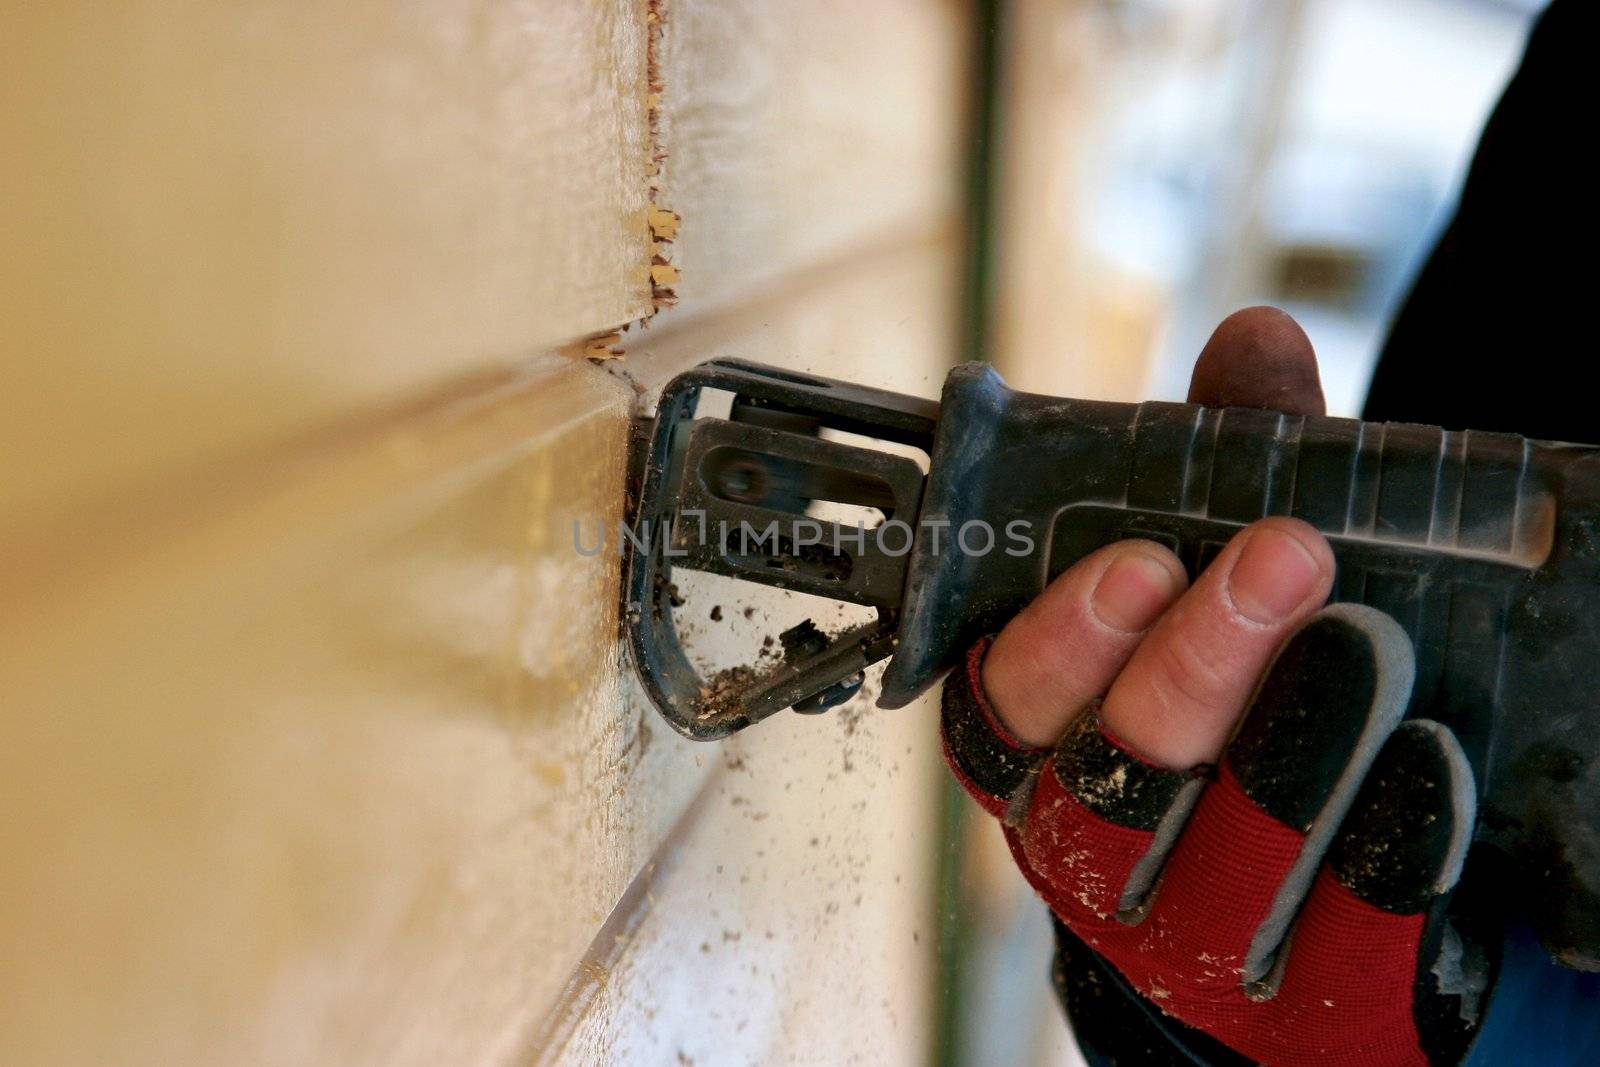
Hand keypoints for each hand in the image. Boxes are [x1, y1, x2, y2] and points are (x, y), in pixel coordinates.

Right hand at [942, 309, 1487, 1065]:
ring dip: (1282, 752)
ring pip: (1205, 871)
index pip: (996, 711)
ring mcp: (1190, 932)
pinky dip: (1377, 847)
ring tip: (1366, 647)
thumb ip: (1237, 468)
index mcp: (1044, 746)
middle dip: (1183, 673)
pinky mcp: (1299, 993)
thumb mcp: (1241, 570)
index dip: (1055, 642)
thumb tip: (1254, 341)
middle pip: (1098, 788)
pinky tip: (1425, 761)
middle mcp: (1091, 846)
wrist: (1335, 867)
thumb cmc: (1259, 687)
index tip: (1139, 559)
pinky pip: (1331, 937)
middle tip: (1279, 559)